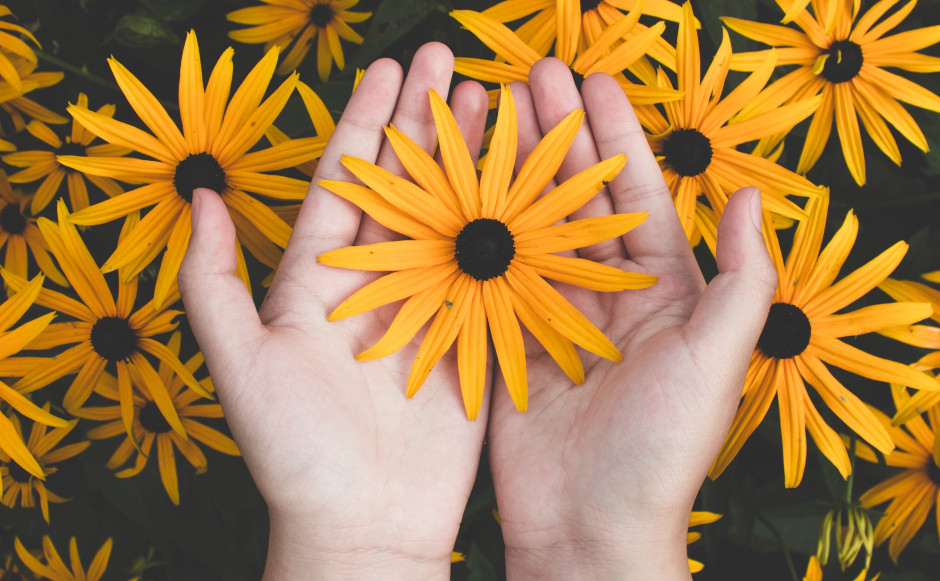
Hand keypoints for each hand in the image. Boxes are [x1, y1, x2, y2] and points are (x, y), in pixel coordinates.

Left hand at [178, 43, 489, 580]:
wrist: (363, 524)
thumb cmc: (294, 452)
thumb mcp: (238, 364)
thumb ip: (211, 283)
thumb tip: (203, 198)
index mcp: (319, 280)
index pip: (346, 182)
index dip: (367, 123)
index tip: (390, 69)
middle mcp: (377, 283)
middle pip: (406, 186)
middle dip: (427, 123)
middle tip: (454, 62)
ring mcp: (428, 307)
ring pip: (454, 216)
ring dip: (473, 160)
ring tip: (495, 103)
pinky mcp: (471, 338)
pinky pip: (491, 271)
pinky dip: (511, 225)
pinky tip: (529, 183)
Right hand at [485, 59, 777, 579]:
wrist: (590, 527)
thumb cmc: (661, 449)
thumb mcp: (717, 359)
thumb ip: (741, 278)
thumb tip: (752, 195)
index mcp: (661, 291)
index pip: (634, 194)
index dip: (613, 135)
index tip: (588, 81)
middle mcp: (605, 293)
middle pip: (575, 198)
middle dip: (553, 135)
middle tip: (525, 78)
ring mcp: (551, 314)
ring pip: (529, 226)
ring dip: (510, 170)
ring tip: (486, 115)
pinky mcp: (507, 340)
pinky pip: (491, 274)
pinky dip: (474, 231)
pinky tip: (455, 189)